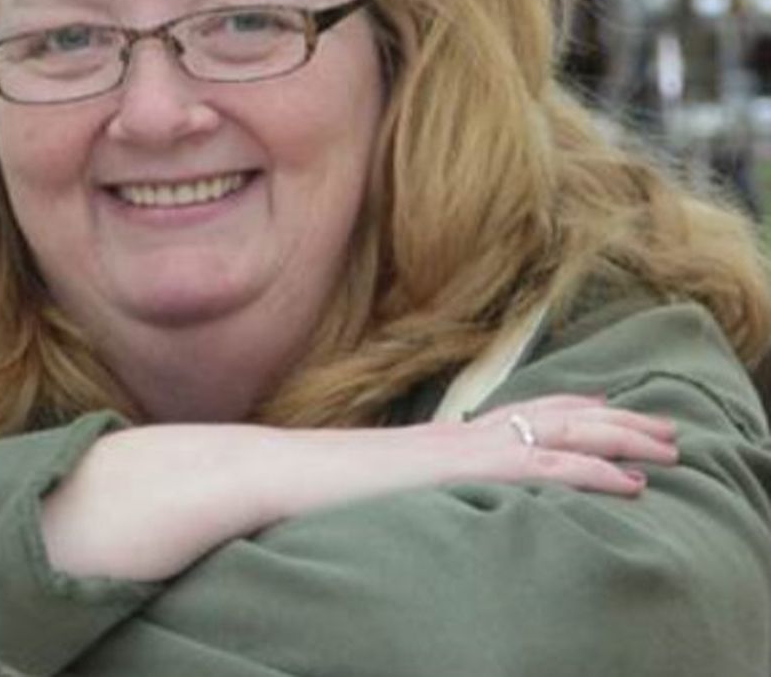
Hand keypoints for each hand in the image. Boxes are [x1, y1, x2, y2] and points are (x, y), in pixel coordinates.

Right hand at [41, 395, 677, 581]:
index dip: (569, 417)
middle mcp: (449, 437)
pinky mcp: (447, 468)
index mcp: (432, 443)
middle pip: (547, 415)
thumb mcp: (353, 494)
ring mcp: (450, 448)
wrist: (259, 476)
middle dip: (611, 420)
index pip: (516, 419)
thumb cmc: (294, 491)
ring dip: (617, 438)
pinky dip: (584, 466)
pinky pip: (531, 463)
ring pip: (554, 432)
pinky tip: (624, 478)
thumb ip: (384, 494)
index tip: (610, 422)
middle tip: (663, 430)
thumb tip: (391, 511)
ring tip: (667, 446)